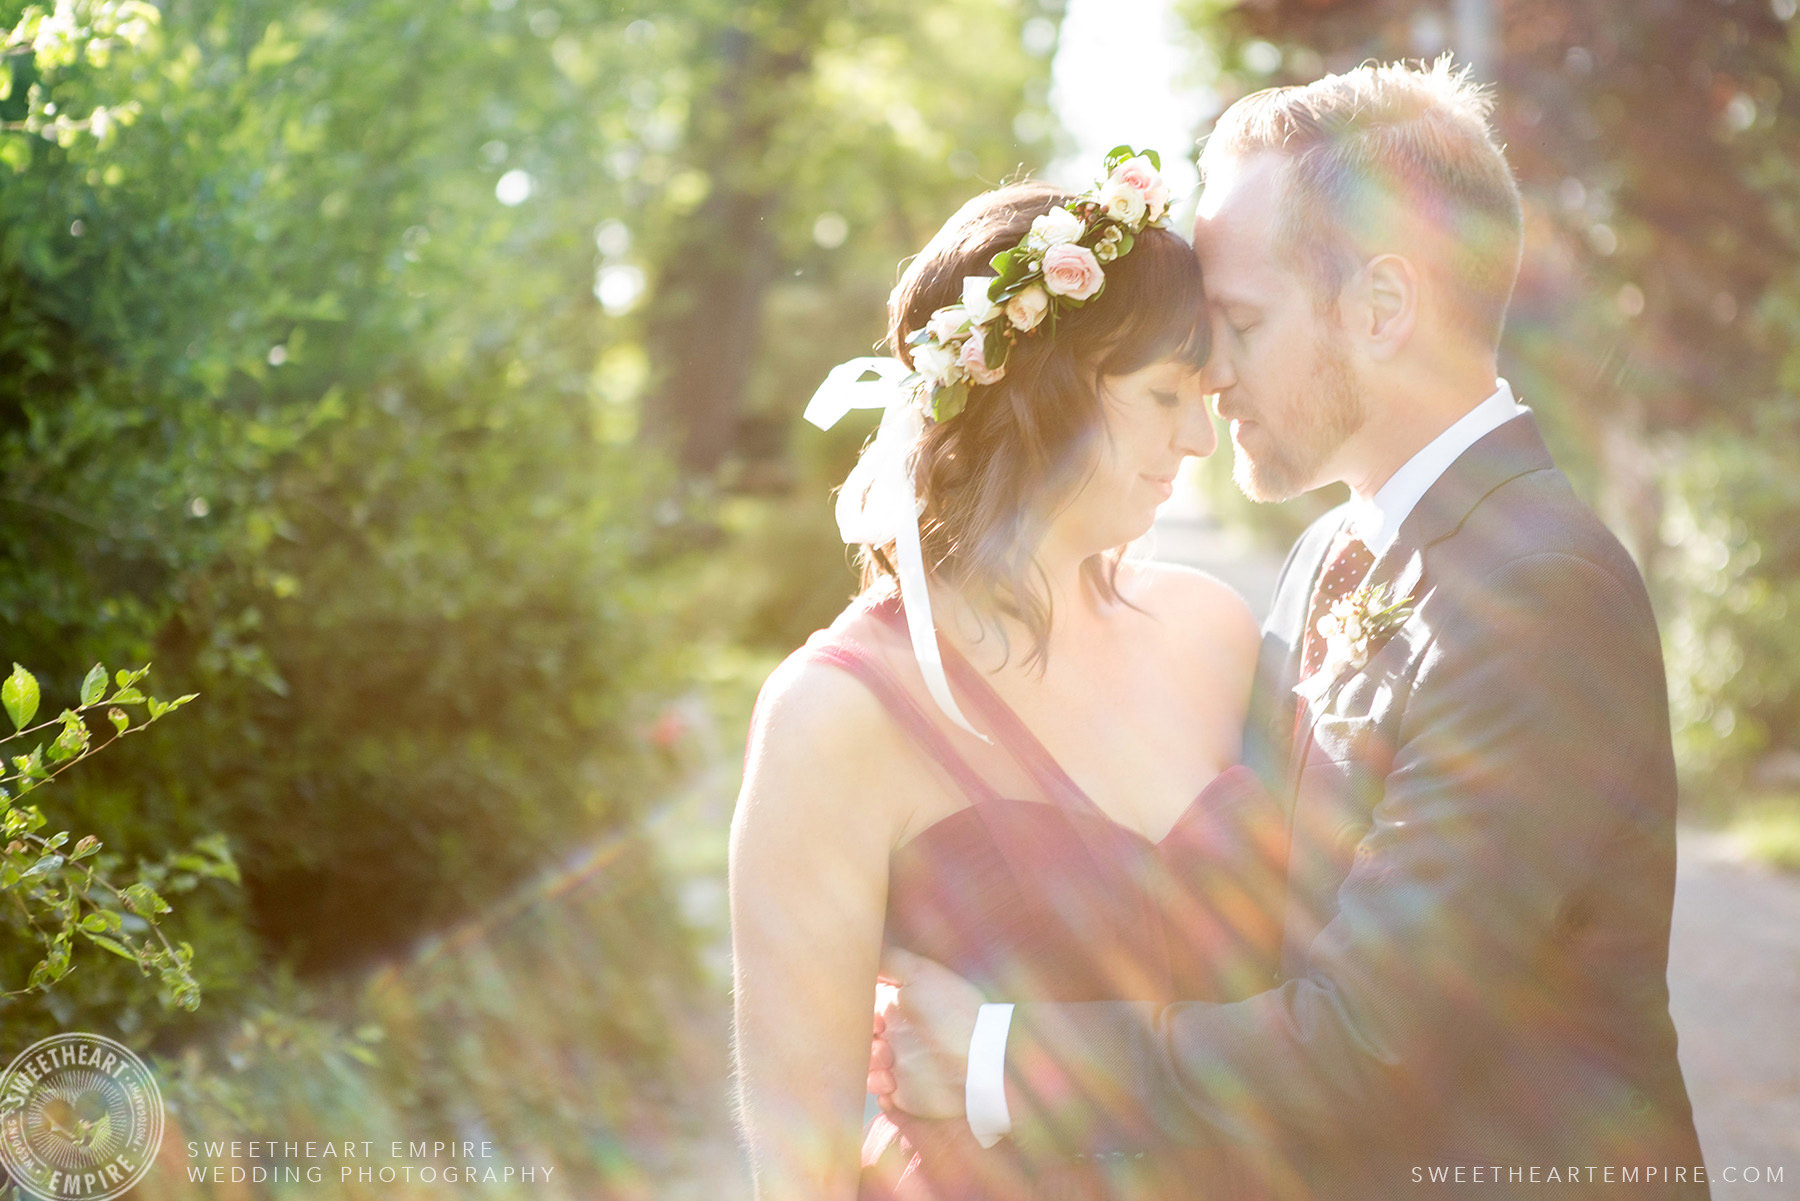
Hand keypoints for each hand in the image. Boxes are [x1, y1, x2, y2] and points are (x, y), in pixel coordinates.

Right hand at [867, 946, 984, 1120]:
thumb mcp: (920, 974)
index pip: (861, 1008)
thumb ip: (888, 961)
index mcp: (895, 1006)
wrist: (980, 1058)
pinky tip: (891, 1085)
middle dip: (859, 1043)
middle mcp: (894, 1034)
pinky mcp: (904, 1092)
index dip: (858, 1014)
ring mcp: (898, 1064)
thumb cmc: (951, 1010)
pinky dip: (879, 1090)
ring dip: (869, 1067)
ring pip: (864, 1066)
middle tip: (882, 1045)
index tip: (874, 1019)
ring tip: (889, 1067)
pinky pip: (879, 1094)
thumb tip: (862, 951)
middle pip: (857, 1039)